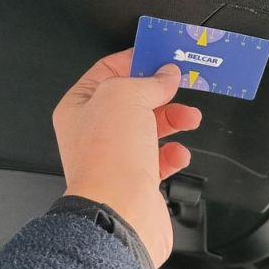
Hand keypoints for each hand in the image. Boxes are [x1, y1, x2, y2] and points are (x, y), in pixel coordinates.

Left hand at [52, 49, 201, 267]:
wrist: (120, 213)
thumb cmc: (109, 157)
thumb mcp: (128, 96)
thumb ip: (150, 81)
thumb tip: (166, 74)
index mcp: (78, 106)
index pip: (107, 71)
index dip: (135, 60)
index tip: (160, 55)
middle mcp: (93, 132)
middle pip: (132, 100)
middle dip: (160, 92)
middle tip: (182, 85)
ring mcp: (114, 157)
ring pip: (148, 128)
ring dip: (173, 120)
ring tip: (190, 118)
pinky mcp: (135, 181)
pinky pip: (158, 160)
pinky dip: (172, 154)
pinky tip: (179, 153)